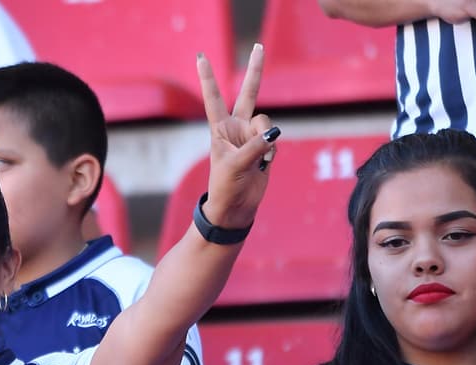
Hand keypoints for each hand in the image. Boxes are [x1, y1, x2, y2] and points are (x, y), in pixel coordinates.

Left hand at [198, 45, 276, 230]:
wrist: (236, 206)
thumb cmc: (226, 186)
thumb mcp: (235, 165)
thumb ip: (255, 146)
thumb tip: (274, 132)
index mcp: (220, 129)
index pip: (214, 98)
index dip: (208, 78)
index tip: (200, 56)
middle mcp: (236, 128)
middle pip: (249, 93)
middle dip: (255, 71)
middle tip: (259, 46)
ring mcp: (252, 136)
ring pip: (267, 123)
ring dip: (266, 139)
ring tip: (258, 157)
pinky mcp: (266, 146)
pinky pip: (275, 139)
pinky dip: (272, 151)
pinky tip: (264, 164)